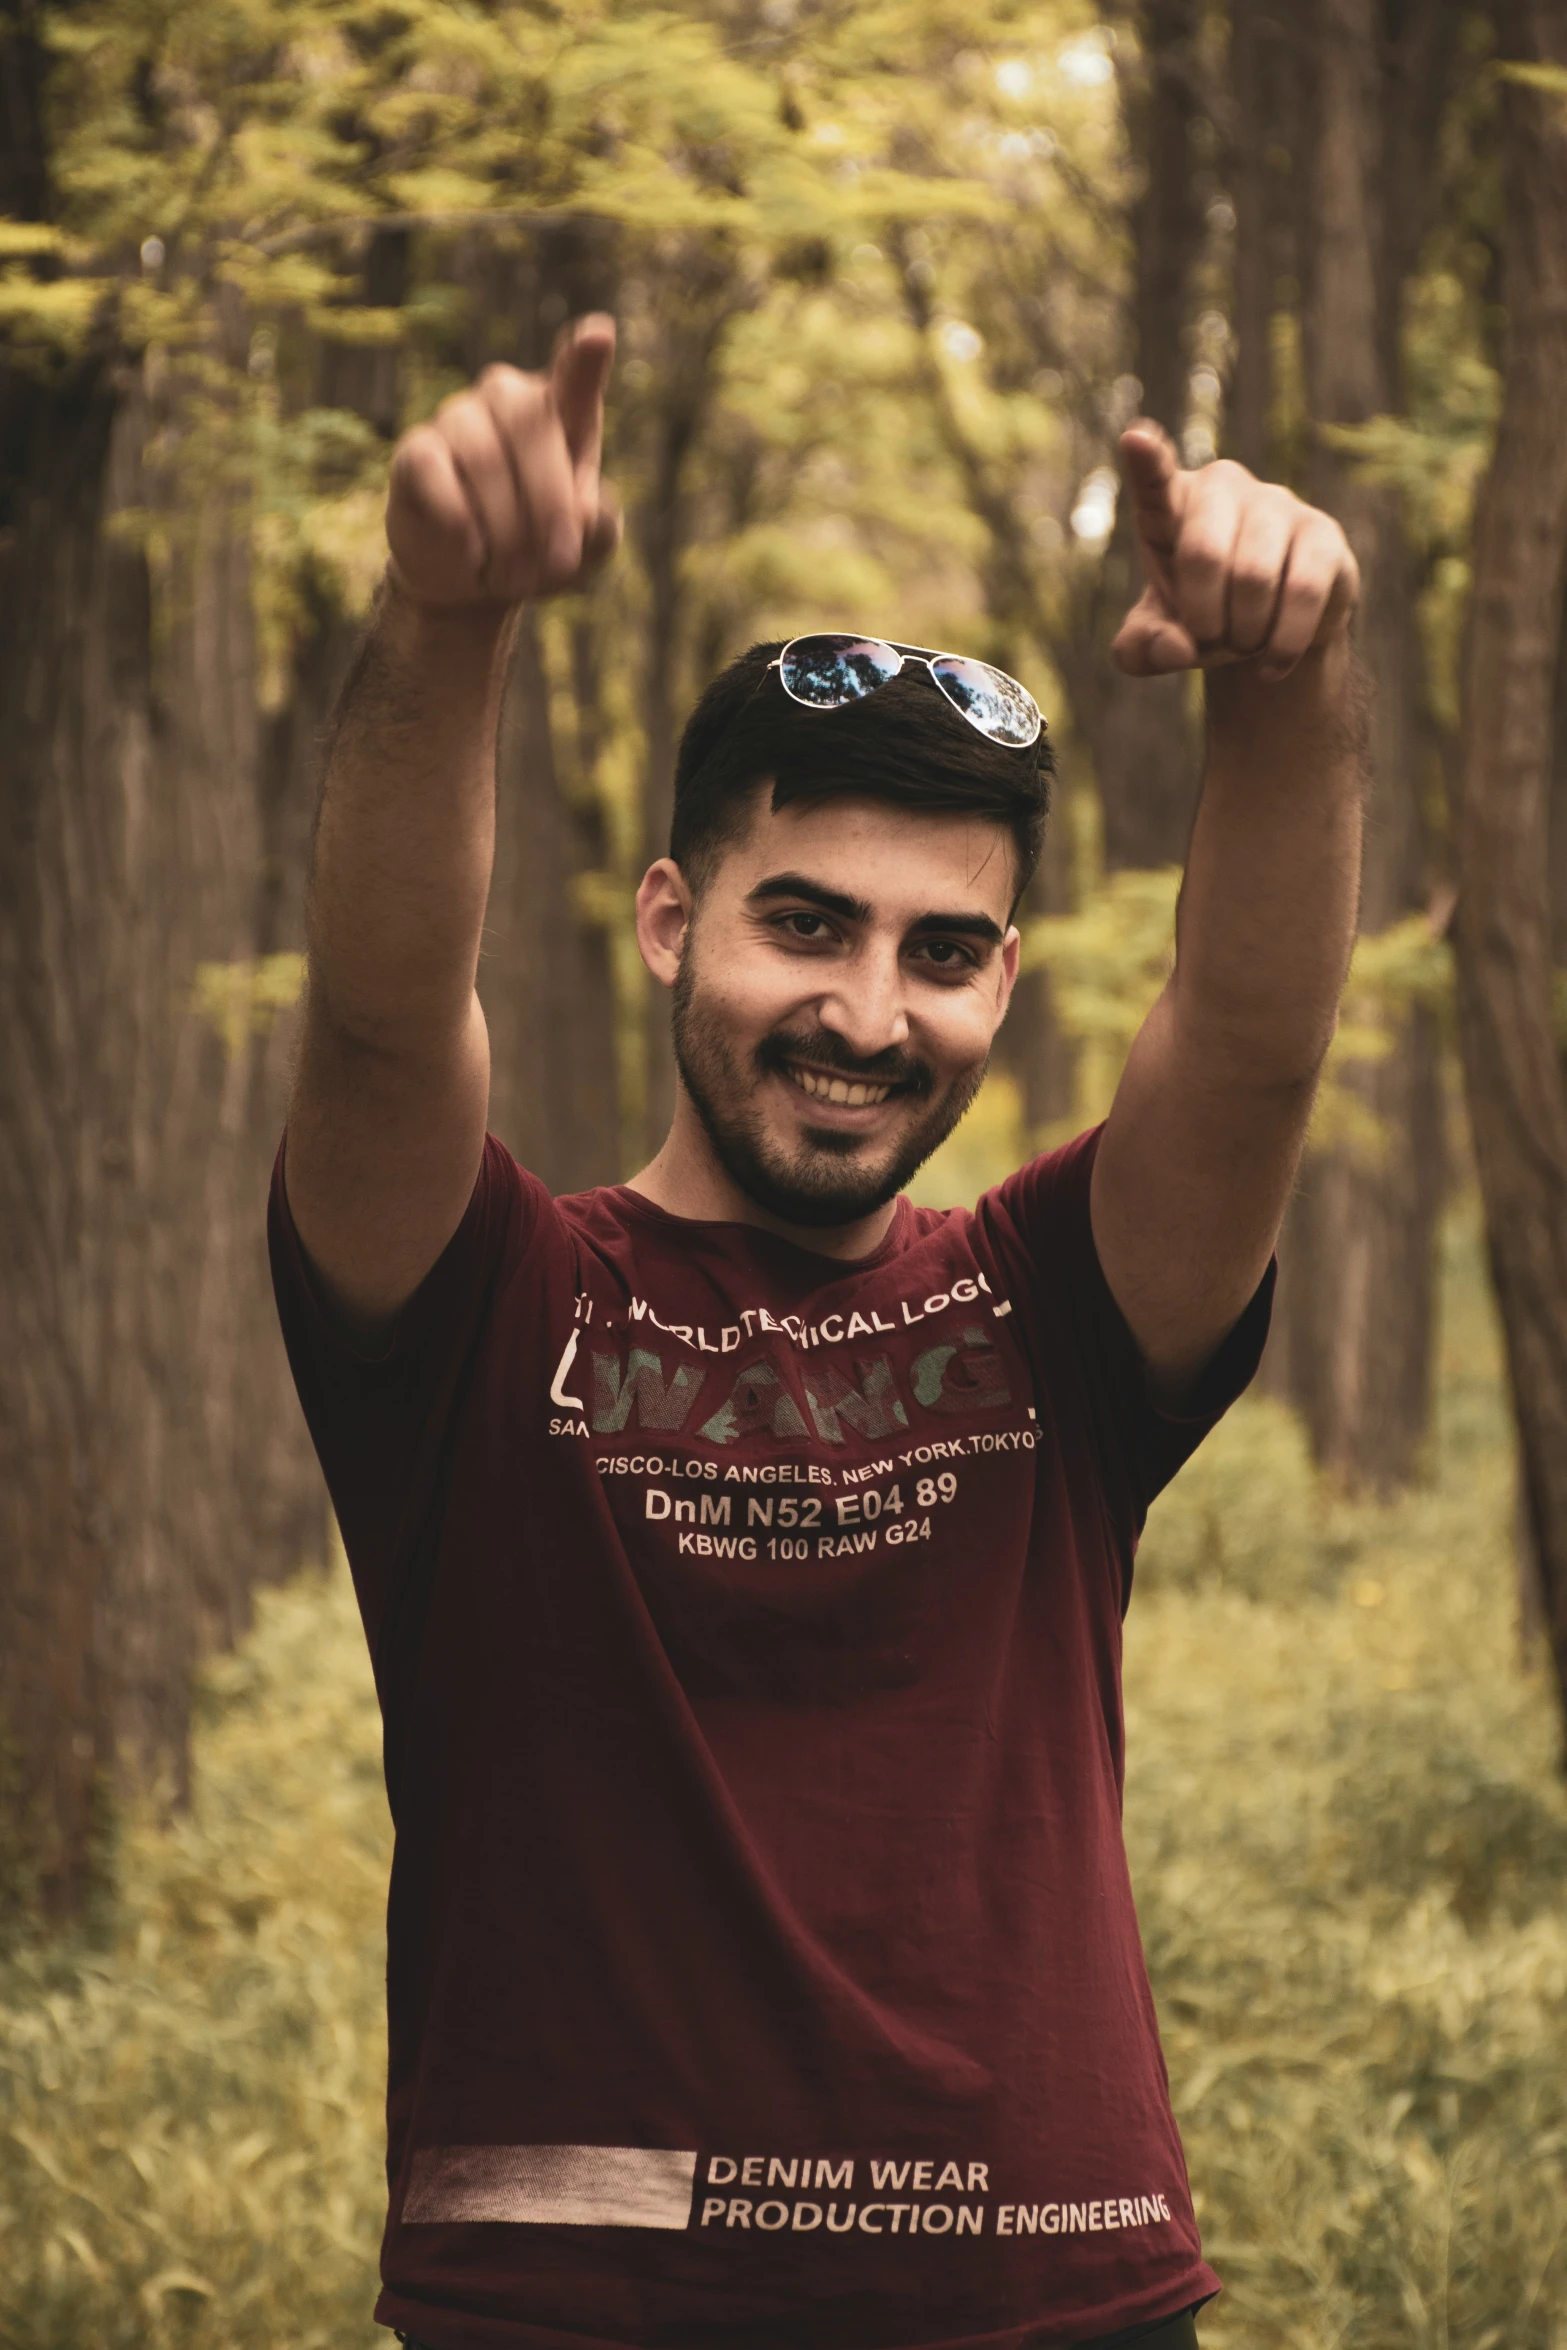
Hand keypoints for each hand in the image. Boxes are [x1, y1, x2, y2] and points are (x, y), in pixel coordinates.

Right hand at [386, 314, 622, 606]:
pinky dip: (458, 519)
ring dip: (506, 525)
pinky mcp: (417, 452)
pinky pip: (433, 471)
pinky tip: (474, 553)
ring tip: (515, 574)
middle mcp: (508, 401)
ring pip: (483, 456)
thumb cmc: (539, 550)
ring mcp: (458, 418)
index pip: (575, 375)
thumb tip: (589, 512)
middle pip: (530, 424)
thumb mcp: (583, 551)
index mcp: (562, 414)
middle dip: (548, 502)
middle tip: (559, 561)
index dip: (585, 357)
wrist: (473, 580)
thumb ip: (598, 528)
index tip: (598, 336)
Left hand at [1111, 422, 1358, 681]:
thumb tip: (1178, 646)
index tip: (1134, 440)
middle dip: (1202, 616)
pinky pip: (1303, 590)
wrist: (1267, 637)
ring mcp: (1277, 504)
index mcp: (1170, 506)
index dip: (1147, 461)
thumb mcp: (1156, 643)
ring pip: (1254, 577)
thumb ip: (1142, 648)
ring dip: (1243, 633)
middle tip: (1209, 639)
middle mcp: (1223, 489)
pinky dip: (1282, 643)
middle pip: (1204, 551)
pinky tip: (1272, 664)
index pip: (1155, 479)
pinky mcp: (1324, 533)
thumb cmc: (1200, 623)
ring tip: (1243, 644)